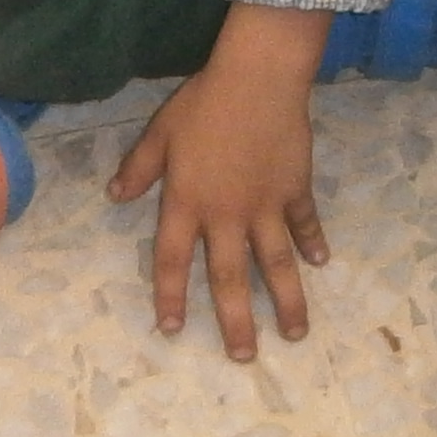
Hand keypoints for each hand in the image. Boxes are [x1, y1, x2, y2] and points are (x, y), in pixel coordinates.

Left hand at [110, 5, 330, 359]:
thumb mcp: (161, 133)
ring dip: (286, 301)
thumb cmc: (204, 102)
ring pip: (276, 264)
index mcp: (187, 203)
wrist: (258, 79)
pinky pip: (304, 223)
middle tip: (243, 358)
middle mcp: (226, 215)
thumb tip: (115, 196)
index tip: (172, 330)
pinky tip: (321, 264)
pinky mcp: (295, 190)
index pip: (173, 260)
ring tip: (294, 334)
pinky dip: (312, 242)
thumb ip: (140, 168)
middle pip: (231, 278)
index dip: (171, 297)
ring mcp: (265, 206)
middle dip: (237, 322)